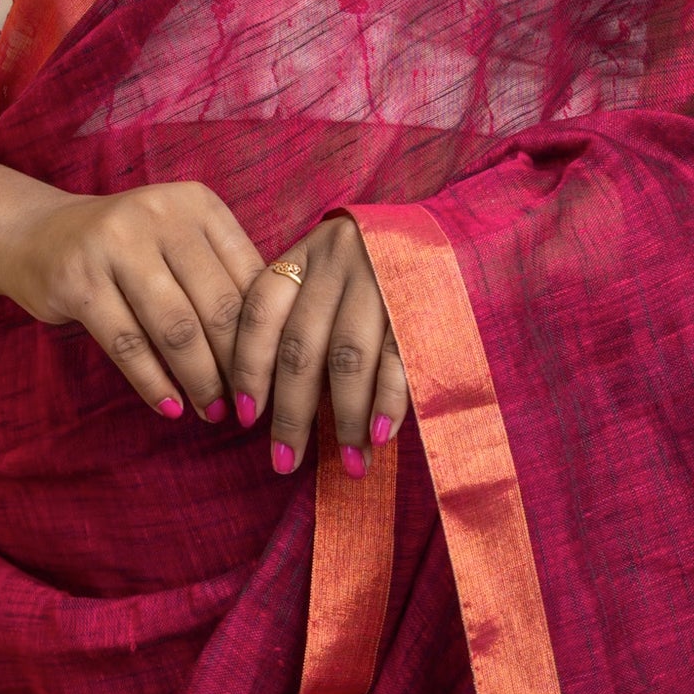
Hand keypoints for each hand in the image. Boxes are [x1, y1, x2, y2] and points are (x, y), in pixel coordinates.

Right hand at [0, 179, 265, 420]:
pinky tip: (171, 408)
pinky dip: (154, 384)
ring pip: (176, 329)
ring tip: (212, 411)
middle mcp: (159, 214)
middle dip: (238, 365)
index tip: (276, 378)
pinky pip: (128, 346)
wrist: (38, 234)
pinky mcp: (78, 281)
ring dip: (200, 380)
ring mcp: (114, 244)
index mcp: (198, 204)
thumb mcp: (179, 244)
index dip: (267, 334)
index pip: (250, 276)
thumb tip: (273, 351)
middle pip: (216, 306)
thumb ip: (222, 278)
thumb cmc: (128, 250)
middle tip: (248, 406)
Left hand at [232, 216, 408, 480]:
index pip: (260, 313)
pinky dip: (388, 400)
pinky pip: (399, 356)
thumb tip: (264, 401)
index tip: (244, 418)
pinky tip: (380, 435)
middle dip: (292, 414)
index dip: (248, 369)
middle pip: (301, 347)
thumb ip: (298, 317)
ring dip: (346, 418)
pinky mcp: (423, 296)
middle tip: (285, 463)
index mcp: (305, 255)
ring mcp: (381, 277)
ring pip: (348, 358)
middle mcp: (338, 261)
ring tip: (348, 464)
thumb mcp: (328, 272)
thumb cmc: (374, 267)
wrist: (449, 229)